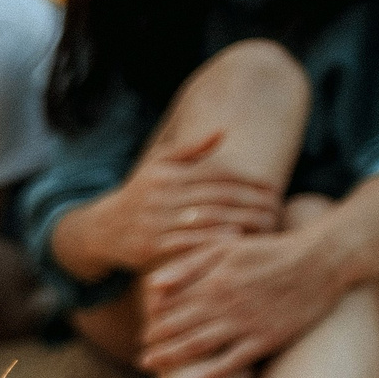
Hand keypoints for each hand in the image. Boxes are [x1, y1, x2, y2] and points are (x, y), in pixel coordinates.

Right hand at [105, 131, 284, 272]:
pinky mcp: (150, 246)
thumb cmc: (141, 195)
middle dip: (250, 200)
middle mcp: (160, 194)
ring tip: (264, 223)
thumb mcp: (159, 165)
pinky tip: (235, 241)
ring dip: (238, 220)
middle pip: (216, 195)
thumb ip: (190, 149)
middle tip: (276, 205)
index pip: (215, 172)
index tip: (271, 185)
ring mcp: (154, 221)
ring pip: (205, 218)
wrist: (103, 229)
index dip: (246, 179)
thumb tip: (223, 131)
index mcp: (167, 172)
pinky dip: (212, 241)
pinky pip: (187, 243)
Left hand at [139, 224, 341, 377]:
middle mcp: (224, 305)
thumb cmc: (270, 251)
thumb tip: (153, 285)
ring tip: (151, 366)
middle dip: (156, 341)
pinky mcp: (266, 340)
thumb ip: (189, 264)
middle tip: (140, 353)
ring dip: (171, 357)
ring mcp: (245, 324)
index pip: (172, 304)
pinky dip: (212, 375)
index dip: (154, 319)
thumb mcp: (227, 247)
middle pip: (179, 328)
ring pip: (198, 346)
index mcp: (213, 281)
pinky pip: (233, 362)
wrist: (319, 262)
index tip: (143, 330)